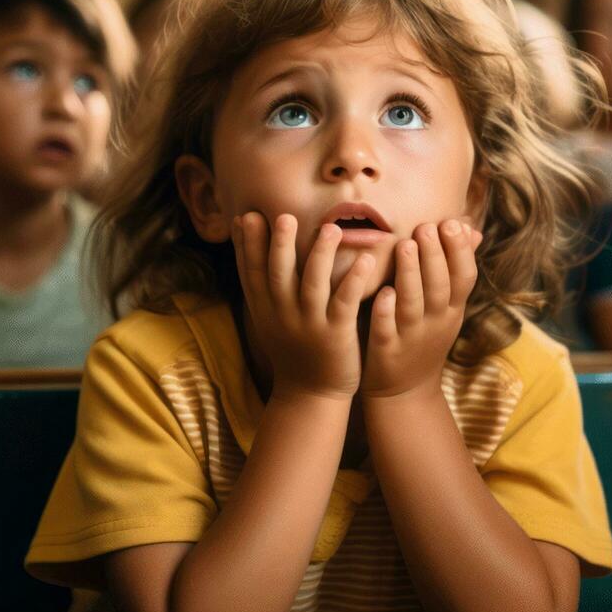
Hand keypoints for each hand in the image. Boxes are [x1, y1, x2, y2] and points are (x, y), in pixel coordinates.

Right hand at [232, 212, 373, 400]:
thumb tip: (245, 243)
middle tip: (284, 216)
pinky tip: (366, 260)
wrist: (311, 395)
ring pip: (313, 286)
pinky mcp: (337, 336)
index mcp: (266, 310)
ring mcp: (310, 326)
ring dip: (321, 256)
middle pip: (279, 276)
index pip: (252, 273)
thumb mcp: (268, 318)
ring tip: (331, 229)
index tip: (247, 217)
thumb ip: (260, 285)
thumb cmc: (293, 347)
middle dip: (280, 246)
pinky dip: (353, 281)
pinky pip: (345, 304)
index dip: (248, 246)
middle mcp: (284, 315)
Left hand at [361, 219, 481, 399]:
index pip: (464, 277)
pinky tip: (384, 292)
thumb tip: (470, 227)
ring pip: (413, 303)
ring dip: (410, 274)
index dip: (460, 251)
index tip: (452, 222)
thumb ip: (454, 268)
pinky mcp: (387, 351)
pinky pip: (387, 329)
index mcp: (451, 309)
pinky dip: (387, 312)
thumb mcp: (448, 307)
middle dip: (435, 255)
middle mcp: (436, 322)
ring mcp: (412, 337)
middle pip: (440, 286)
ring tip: (404, 245)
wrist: (405, 393)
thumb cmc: (425, 337)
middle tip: (426, 227)